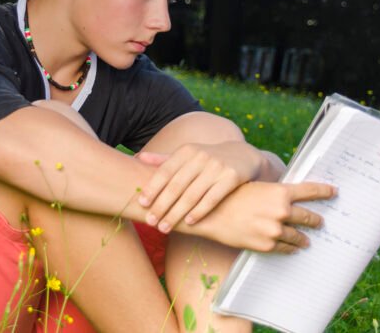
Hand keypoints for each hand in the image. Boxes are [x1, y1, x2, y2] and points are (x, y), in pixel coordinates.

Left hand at [136, 141, 268, 232]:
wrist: (243, 155)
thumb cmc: (207, 159)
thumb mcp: (187, 155)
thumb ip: (163, 159)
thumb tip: (137, 158)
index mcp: (185, 151)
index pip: (164, 171)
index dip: (152, 188)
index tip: (141, 204)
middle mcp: (200, 157)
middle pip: (176, 185)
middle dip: (161, 205)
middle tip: (150, 222)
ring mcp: (216, 166)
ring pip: (192, 194)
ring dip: (177, 213)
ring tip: (165, 227)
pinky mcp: (231, 177)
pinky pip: (212, 198)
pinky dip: (200, 211)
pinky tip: (190, 223)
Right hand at [194, 181, 336, 252]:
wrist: (211, 213)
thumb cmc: (231, 196)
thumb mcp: (257, 188)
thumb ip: (276, 194)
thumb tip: (290, 200)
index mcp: (280, 192)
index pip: (311, 191)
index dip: (325, 191)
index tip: (334, 192)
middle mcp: (281, 211)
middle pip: (309, 217)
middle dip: (317, 220)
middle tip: (321, 222)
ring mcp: (275, 230)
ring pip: (299, 236)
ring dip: (304, 238)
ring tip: (307, 240)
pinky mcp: (267, 245)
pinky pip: (286, 248)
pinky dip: (290, 248)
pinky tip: (292, 248)